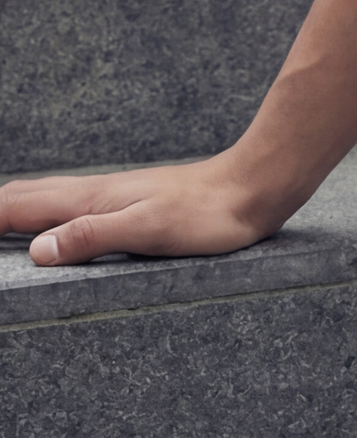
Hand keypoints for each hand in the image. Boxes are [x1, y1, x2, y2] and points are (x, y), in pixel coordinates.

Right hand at [0, 151, 283, 266]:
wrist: (251, 188)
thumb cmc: (207, 213)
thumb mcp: (149, 230)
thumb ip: (93, 236)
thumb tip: (36, 249)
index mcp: (89, 199)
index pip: (15, 206)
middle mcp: (92, 192)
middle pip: (22, 196)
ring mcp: (110, 195)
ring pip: (44, 197)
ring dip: (10, 209)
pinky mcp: (128, 202)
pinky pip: (69, 204)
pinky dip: (41, 212)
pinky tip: (51, 225)